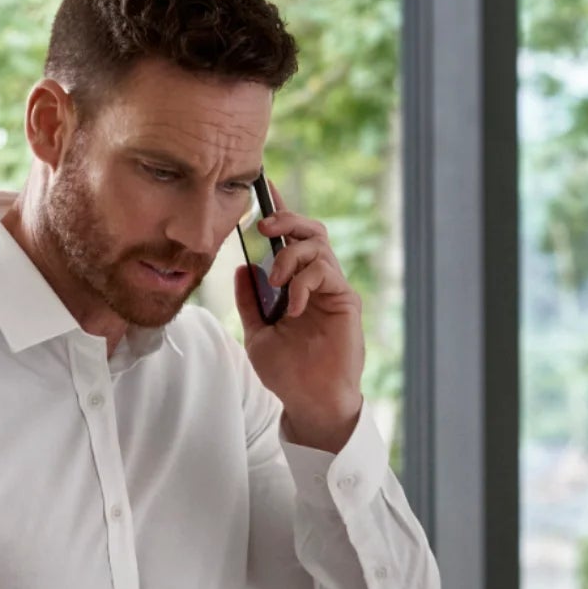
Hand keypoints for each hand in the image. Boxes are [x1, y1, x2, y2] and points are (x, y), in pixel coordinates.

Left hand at [233, 179, 365, 453]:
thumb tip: (242, 267)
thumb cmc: (288, 372)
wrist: (310, 401)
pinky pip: (325, 273)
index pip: (289, 240)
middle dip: (287, 219)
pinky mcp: (345, 300)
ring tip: (276, 280)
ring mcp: (333, 289)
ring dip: (290, 254)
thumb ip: (251, 301)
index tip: (263, 186)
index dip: (279, 210)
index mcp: (297, 284)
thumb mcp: (257, 333)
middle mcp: (317, 281)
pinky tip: (292, 306)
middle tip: (263, 225)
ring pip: (318, 246)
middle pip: (311, 231)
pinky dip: (303, 282)